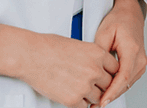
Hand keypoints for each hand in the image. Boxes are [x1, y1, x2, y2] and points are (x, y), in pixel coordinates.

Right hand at [0, 24, 117, 107]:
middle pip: (109, 84)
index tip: (104, 75)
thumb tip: (98, 67)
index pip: (115, 69)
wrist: (30, 55)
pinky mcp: (73, 99)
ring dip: (90, 96)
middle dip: (101, 85)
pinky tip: (71, 94)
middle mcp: (94, 70)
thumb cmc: (49, 47)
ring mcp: (84, 86)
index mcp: (97, 54)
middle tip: (91, 84)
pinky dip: (79, 103)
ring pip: (98, 98)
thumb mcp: (78, 45)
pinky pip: (84, 107)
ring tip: (78, 88)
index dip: (109, 73)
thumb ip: (92, 57)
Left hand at [92, 0, 146, 105]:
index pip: (123, 76)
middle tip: (95, 106)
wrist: (129, 13)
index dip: (112, 91)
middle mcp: (140, 58)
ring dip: (114, 93)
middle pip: (125, 84)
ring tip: (97, 101)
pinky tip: (105, 91)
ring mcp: (141, 63)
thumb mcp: (103, 33)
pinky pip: (128, 80)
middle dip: (110, 96)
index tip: (102, 101)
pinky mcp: (139, 65)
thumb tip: (94, 71)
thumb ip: (100, 54)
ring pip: (127, 84)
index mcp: (132, 49)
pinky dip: (117, 86)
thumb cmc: (118, 20)